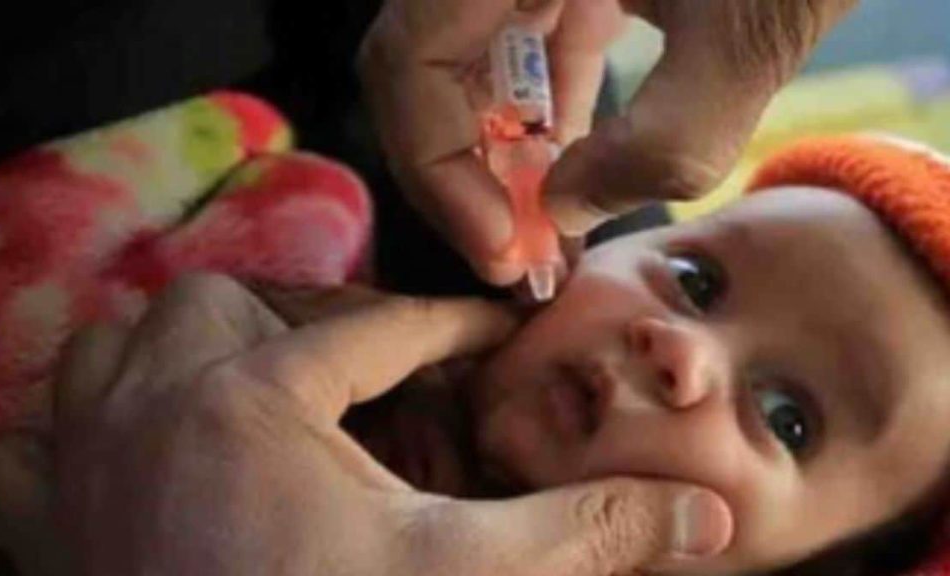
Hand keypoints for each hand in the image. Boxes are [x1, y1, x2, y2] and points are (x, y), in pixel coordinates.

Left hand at [0, 274, 731, 575]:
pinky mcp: (49, 526)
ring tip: (254, 382)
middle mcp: (154, 407)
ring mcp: (84, 463)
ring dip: (181, 349)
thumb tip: (703, 515)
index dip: (449, 324)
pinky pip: (32, 441)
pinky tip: (131, 453)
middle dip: (300, 319)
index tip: (493, 328)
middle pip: (220, 306)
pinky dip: (74, 429)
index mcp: (256, 399)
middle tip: (366, 363)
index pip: (378, 330)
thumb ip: (581, 535)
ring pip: (113, 348)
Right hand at [359, 0, 857, 280]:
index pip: (411, 56)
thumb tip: (565, 214)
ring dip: (496, 152)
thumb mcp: (749, 36)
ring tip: (538, 232)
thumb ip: (661, 140)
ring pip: (464, 63)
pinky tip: (565, 175)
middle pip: (424, 66)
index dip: (435, 165)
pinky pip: (521, 48)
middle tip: (511, 255)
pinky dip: (536, 118)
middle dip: (460, 171)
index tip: (499, 248)